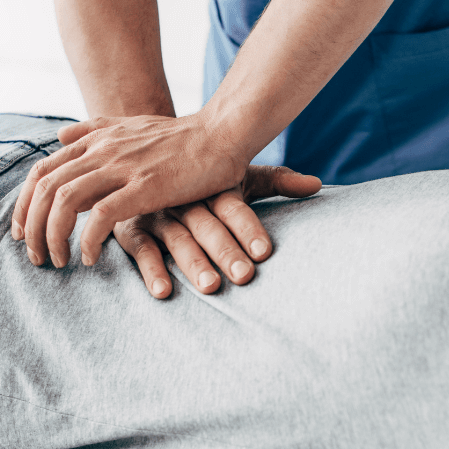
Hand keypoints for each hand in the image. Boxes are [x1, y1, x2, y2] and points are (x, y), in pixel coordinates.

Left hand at [10, 113, 253, 268]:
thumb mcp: (132, 125)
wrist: (223, 133)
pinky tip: (90, 257)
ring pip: (63, 202)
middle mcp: (102, 151)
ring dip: (53, 236)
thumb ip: (95, 130)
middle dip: (31, 226)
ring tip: (58, 260)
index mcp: (97, 140)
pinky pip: (100, 216)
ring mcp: (122, 167)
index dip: (25, 204)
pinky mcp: (145, 187)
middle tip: (36, 255)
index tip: (25, 231)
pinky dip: (88, 240)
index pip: (41, 172)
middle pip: (43, 189)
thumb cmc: (185, 136)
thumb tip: (60, 136)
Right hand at [112, 165, 320, 297]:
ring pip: (177, 239)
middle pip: (207, 225)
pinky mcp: (131, 228)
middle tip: (244, 276)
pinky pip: (140, 249)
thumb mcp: (239, 176)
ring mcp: (157, 212)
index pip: (233, 206)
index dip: (248, 228)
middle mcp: (184, 198)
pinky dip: (150, 269)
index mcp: (211, 185)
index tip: (264, 251)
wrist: (143, 157)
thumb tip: (317, 184)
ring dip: (193, 263)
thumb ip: (278, 181)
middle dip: (226, 251)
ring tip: (211, 286)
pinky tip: (163, 291)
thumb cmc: (203, 177)